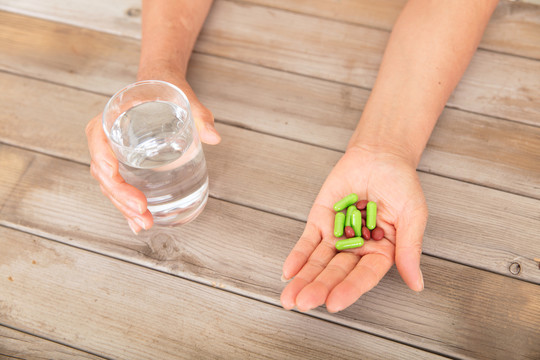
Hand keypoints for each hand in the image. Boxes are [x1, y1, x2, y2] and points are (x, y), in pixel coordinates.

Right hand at [85, 72, 220, 233]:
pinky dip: (126, 205)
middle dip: (121, 200)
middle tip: (144, 217)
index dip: (111, 174)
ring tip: (144, 224)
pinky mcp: (123, 162)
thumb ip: (199, 115)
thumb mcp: (185, 98)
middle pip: (104, 174)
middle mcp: (106, 136)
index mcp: (112, 117)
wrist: (159, 84)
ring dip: (123, 208)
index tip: (132, 193)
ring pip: (109, 185)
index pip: (100, 148)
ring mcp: (112, 151)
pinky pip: (118, 185)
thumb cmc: (166, 90)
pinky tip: (138, 222)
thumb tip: (214, 137)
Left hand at [280, 145, 426, 312]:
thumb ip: (410, 248)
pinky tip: (288, 272)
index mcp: (381, 252)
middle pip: (337, 273)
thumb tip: (417, 284)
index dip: (349, 289)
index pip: (364, 276)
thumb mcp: (413, 215)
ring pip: (318, 262)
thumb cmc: (401, 183)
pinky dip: (297, 256)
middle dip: (319, 288)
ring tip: (290, 297)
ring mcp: (337, 236)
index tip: (334, 303)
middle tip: (304, 303)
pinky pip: (307, 241)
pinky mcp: (320, 221)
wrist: (380, 154)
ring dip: (304, 279)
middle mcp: (357, 249)